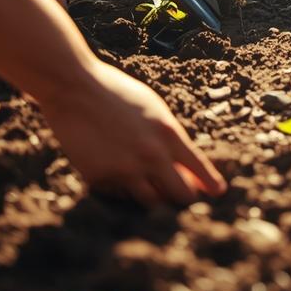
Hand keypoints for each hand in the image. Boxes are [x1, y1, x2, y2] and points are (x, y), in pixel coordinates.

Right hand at [37, 61, 227, 205]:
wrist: (73, 89)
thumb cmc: (117, 94)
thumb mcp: (154, 110)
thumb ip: (170, 139)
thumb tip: (186, 170)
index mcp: (168, 135)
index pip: (200, 170)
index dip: (211, 185)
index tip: (218, 192)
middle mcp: (150, 157)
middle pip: (180, 195)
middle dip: (184, 196)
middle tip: (182, 193)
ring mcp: (124, 171)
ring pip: (151, 201)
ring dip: (154, 193)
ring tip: (148, 180)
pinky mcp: (99, 179)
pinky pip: (120, 194)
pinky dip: (123, 187)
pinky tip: (115, 168)